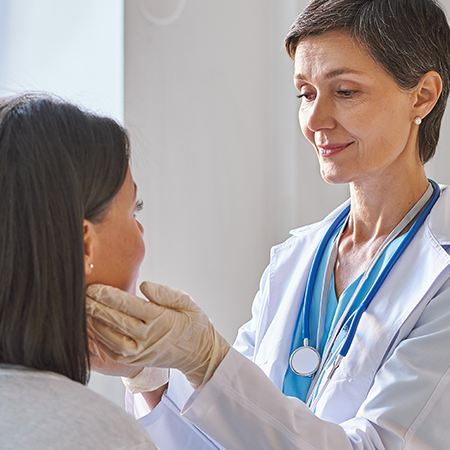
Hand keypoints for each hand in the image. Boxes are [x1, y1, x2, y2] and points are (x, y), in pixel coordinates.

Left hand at [86, 282, 229, 389]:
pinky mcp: (136, 362)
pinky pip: (113, 351)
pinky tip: (91, 328)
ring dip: (94, 324)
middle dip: (96, 307)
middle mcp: (149, 337)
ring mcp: (141, 352)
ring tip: (82, 311)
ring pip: (111, 338)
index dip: (109, 296)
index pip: (129, 305)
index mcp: (162, 319)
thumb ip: (166, 293)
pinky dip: (99, 340)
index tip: (94, 287)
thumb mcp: (188, 303)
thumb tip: (143, 285)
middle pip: (116, 321)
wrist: (200, 354)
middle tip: (80, 295)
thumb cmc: (194, 324)